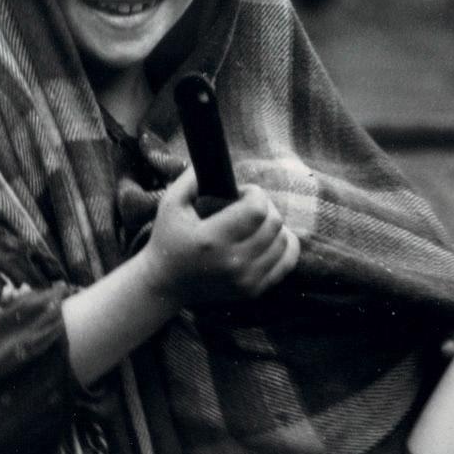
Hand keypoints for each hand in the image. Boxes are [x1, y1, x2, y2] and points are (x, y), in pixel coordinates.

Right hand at [142, 165, 300, 307]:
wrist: (165, 285)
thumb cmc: (167, 240)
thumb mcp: (170, 204)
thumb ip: (189, 179)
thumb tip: (213, 162)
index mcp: (212, 239)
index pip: (257, 209)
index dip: (255, 193)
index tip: (241, 192)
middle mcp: (232, 262)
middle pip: (274, 223)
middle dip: (265, 206)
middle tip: (249, 205)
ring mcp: (245, 280)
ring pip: (284, 241)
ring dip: (274, 225)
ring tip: (257, 222)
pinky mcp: (253, 291)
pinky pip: (287, 262)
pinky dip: (285, 246)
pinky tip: (270, 238)